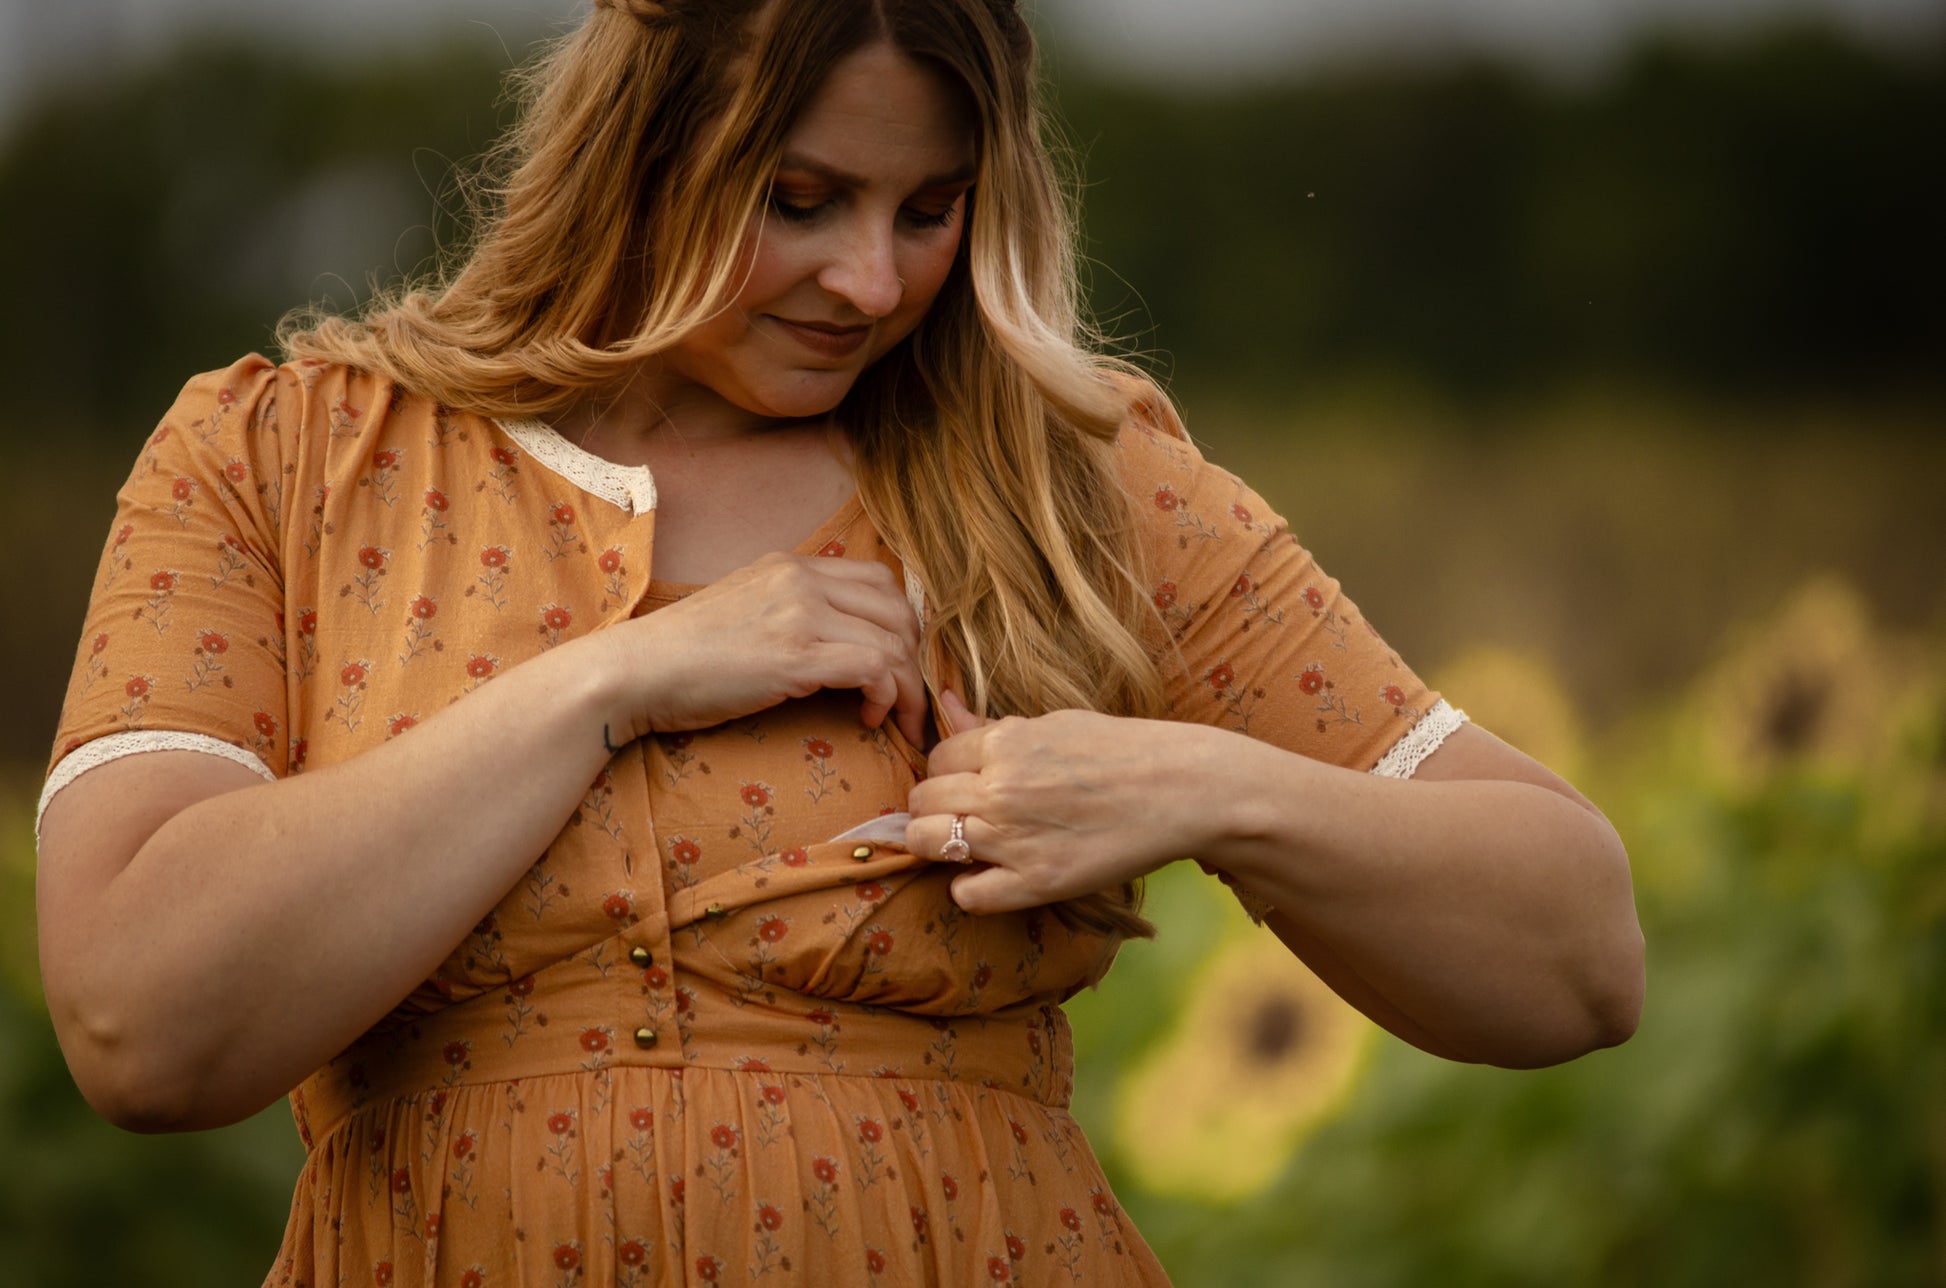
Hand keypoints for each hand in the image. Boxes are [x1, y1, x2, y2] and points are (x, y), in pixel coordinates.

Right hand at [612, 552, 927, 745]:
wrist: (636, 671)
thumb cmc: (682, 657)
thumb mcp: (744, 610)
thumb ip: (789, 611)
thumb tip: (835, 640)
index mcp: (790, 565)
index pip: (879, 580)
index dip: (900, 624)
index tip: (895, 665)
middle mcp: (801, 579)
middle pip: (897, 609)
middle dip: (913, 658)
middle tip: (904, 697)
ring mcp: (800, 612)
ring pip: (894, 641)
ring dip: (906, 686)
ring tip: (891, 717)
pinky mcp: (796, 654)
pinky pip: (875, 668)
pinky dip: (886, 697)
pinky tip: (867, 719)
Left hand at [905, 691, 1210, 913]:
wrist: (1184, 790)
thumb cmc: (1124, 751)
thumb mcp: (1057, 723)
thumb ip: (996, 726)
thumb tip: (945, 705)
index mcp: (1006, 742)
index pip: (937, 758)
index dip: (946, 772)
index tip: (963, 783)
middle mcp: (1000, 788)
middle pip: (923, 801)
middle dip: (933, 808)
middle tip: (960, 816)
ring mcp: (1014, 837)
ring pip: (929, 844)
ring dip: (937, 846)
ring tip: (965, 846)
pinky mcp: (1037, 882)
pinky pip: (968, 895)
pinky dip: (970, 889)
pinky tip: (992, 877)